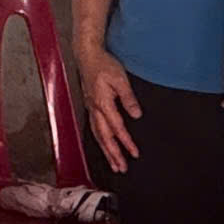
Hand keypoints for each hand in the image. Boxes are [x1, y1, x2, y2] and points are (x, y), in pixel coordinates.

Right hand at [77, 47, 142, 170]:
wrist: (87, 55)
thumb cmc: (104, 65)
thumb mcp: (120, 79)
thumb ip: (128, 98)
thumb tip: (136, 115)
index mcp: (103, 103)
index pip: (117, 128)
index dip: (126, 142)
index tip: (134, 153)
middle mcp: (95, 109)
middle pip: (104, 137)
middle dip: (113, 154)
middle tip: (121, 168)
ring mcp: (91, 108)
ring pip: (98, 135)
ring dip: (106, 151)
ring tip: (114, 164)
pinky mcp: (90, 106)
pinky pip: (94, 129)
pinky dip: (100, 141)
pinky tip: (104, 146)